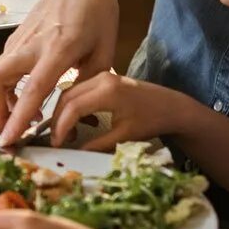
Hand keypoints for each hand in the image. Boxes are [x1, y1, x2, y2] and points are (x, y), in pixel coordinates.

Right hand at [0, 0, 117, 142]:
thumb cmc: (96, 11)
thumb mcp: (105, 50)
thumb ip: (88, 84)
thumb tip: (73, 113)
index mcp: (59, 47)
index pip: (33, 88)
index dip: (18, 116)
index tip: (9, 140)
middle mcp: (31, 44)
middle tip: (8, 134)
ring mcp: (18, 41)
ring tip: (23, 121)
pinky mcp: (14, 41)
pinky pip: (1, 71)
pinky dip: (5, 91)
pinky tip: (27, 100)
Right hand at [46, 71, 185, 149]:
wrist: (172, 106)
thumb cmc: (151, 121)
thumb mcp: (124, 137)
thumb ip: (97, 145)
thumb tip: (73, 153)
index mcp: (107, 92)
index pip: (73, 107)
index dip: (61, 126)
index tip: (57, 143)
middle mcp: (102, 79)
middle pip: (67, 96)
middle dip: (58, 119)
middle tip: (57, 139)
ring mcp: (102, 76)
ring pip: (71, 91)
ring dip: (64, 112)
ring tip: (68, 133)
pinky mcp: (104, 78)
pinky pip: (80, 90)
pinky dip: (74, 105)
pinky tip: (81, 121)